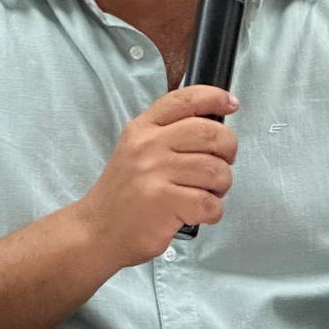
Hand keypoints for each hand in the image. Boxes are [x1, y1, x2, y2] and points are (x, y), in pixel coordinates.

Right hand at [74, 85, 238, 269]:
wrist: (97, 231)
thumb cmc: (124, 194)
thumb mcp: (135, 150)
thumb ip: (167, 133)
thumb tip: (214, 123)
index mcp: (142, 129)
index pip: (185, 99)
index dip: (215, 97)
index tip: (231, 104)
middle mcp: (148, 146)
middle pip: (211, 134)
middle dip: (228, 150)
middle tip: (221, 164)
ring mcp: (155, 174)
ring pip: (216, 171)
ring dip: (221, 186)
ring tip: (205, 193)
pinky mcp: (164, 203)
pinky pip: (210, 203)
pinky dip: (212, 212)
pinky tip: (197, 213)